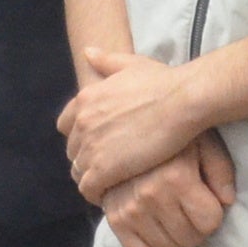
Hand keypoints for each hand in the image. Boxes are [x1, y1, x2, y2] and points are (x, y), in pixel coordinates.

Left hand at [60, 50, 212, 201]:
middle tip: (108, 167)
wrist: (181, 102)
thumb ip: (107, 61)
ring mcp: (91, 146)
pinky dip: (97, 193)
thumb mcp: (132, 64)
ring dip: (92, 178)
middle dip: (87, 159)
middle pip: (73, 151)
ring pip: (79, 171)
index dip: (81, 136)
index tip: (99, 144)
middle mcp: (82, 122)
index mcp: (85, 98)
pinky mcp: (103, 169)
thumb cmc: (163, 82)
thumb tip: (87, 52)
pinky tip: (112, 194)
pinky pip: (88, 188)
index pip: (66, 126)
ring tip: (112, 184)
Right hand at [102, 136, 237, 246]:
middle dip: (195, 228)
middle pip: (191, 240)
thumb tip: (227, 201)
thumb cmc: (171, 137)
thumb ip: (220, 170)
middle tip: (188, 210)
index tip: (205, 201)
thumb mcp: (204, 142)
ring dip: (176, 239)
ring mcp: (130, 211)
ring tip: (171, 216)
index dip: (212, 213)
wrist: (122, 132)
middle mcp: (151, 196)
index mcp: (176, 177)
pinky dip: (151, 246)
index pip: (210, 223)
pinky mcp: (115, 220)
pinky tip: (153, 225)